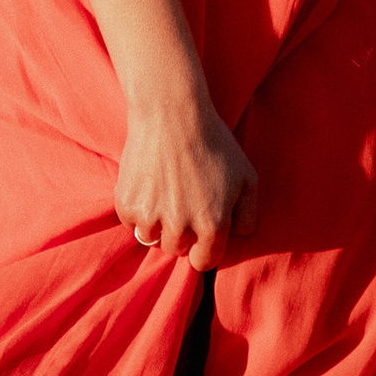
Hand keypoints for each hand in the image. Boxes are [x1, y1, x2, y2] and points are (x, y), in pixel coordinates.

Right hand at [114, 87, 256, 269]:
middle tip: (182, 201)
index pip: (203, 262)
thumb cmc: (213, 143)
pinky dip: (137, 209)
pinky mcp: (127, 205)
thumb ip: (249, 214)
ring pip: (151, 239)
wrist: (171, 113)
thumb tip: (238, 235)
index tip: (200, 232)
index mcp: (213, 226)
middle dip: (181, 233)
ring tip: (165, 192)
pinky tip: (149, 184)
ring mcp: (150, 218)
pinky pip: (131, 222)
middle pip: (176, 250)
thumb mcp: (247, 177)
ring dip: (157, 223)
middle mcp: (181, 228)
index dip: (203, 248)